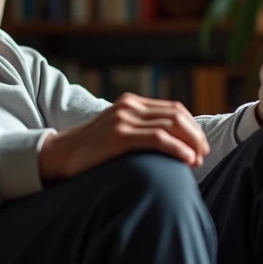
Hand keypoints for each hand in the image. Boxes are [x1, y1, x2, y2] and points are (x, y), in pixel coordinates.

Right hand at [40, 93, 210, 180]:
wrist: (58, 155)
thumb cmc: (89, 151)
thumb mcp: (116, 131)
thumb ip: (138, 130)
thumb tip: (170, 144)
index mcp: (131, 103)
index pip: (174, 109)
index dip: (192, 127)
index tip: (200, 146)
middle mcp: (129, 106)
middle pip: (177, 115)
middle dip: (196, 135)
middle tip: (204, 155)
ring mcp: (123, 119)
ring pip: (171, 125)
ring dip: (191, 143)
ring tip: (198, 160)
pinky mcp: (119, 136)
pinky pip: (158, 139)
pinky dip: (177, 148)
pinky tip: (187, 159)